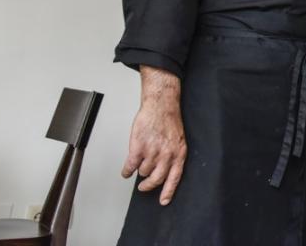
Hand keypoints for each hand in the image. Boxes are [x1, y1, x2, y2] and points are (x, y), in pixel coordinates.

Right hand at [121, 67, 186, 204]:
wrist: (161, 105)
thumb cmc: (169, 121)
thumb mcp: (177, 140)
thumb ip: (172, 156)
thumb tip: (165, 172)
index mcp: (179, 153)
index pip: (175, 178)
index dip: (168, 192)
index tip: (163, 201)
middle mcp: (167, 155)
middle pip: (156, 179)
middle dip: (148, 185)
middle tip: (144, 186)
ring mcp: (152, 152)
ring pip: (143, 171)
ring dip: (140, 169)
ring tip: (140, 162)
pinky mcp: (138, 148)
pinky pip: (130, 166)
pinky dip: (126, 171)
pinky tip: (126, 170)